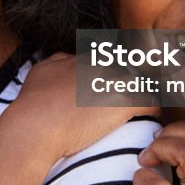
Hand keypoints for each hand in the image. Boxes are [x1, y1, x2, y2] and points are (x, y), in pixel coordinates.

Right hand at [8, 52, 159, 158]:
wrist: (34, 126)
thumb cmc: (32, 104)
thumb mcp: (41, 71)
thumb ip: (57, 61)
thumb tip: (66, 59)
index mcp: (83, 58)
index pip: (109, 60)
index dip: (112, 77)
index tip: (111, 90)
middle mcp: (101, 64)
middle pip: (128, 70)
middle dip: (127, 85)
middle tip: (125, 103)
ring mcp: (114, 80)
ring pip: (141, 83)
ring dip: (141, 95)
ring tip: (141, 110)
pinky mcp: (124, 100)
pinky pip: (151, 101)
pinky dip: (152, 110)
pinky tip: (149, 117)